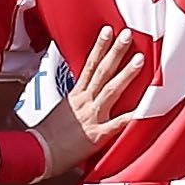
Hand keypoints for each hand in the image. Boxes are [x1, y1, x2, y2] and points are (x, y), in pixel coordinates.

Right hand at [28, 25, 146, 173]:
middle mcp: (85, 101)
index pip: (89, 65)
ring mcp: (92, 116)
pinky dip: (131, 116)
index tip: (108, 30)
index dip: (99, 47)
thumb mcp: (62, 112)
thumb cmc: (48, 136)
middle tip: (128, 34)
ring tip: (140, 59)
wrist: (39, 153)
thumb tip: (83, 97)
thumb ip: (76, 102)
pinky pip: (117, 124)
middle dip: (115, 51)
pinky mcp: (97, 134)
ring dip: (125, 73)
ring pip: (110, 90)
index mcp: (76, 95)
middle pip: (102, 71)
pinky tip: (145, 109)